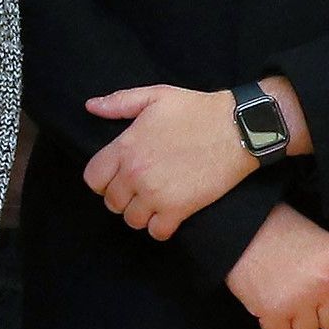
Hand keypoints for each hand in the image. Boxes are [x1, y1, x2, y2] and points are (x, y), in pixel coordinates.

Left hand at [84, 82, 290, 238]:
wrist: (238, 128)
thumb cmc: (198, 110)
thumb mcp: (156, 96)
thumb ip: (119, 102)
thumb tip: (90, 107)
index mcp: (126, 147)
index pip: (93, 178)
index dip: (103, 180)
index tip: (117, 177)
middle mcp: (135, 174)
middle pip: (112, 202)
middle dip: (123, 197)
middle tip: (140, 189)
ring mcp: (156, 194)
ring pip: (132, 220)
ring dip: (141, 213)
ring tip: (155, 201)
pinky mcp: (179, 209)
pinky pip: (156, 232)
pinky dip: (161, 226)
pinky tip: (170, 213)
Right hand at [224, 203, 328, 328]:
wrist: (242, 226)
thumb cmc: (281, 230)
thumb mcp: (322, 241)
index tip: (326, 293)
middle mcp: (324, 284)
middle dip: (316, 313)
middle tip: (299, 297)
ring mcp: (299, 300)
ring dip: (295, 323)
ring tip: (283, 304)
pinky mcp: (272, 311)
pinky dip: (274, 328)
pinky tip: (268, 310)